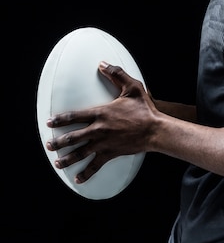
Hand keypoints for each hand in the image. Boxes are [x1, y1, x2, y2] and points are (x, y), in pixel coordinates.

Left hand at [46, 62, 154, 183]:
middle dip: (59, 142)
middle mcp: (98, 129)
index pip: (74, 116)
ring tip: (57, 162)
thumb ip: (116, 74)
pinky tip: (78, 179)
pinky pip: (95, 165)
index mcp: (101, 113)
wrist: (155, 130)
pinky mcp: (111, 153)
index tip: (49, 123)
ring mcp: (104, 143)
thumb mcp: (132, 87)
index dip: (60, 119)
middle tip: (49, 145)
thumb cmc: (144, 108)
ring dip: (67, 158)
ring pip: (80, 153)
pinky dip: (86, 173)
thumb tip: (102, 63)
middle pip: (73, 137)